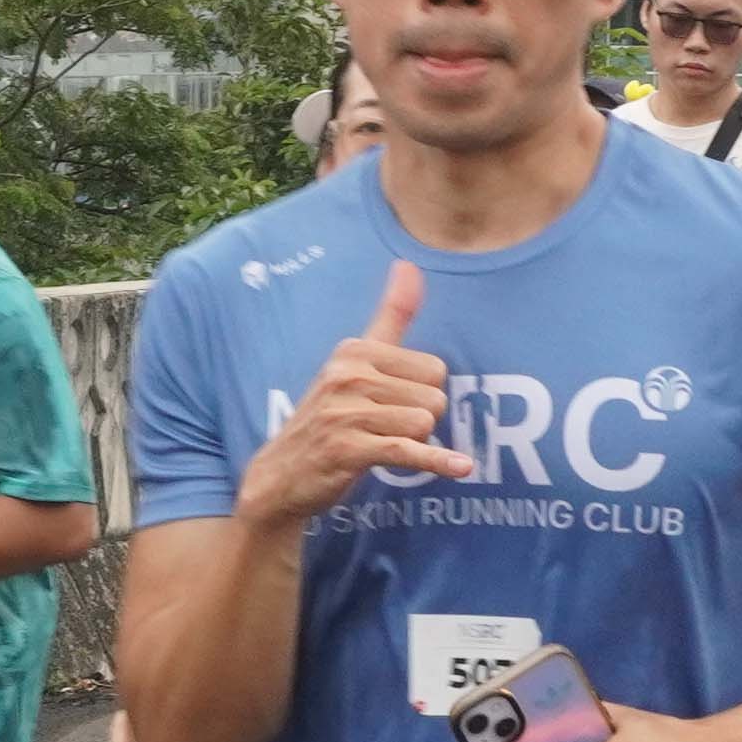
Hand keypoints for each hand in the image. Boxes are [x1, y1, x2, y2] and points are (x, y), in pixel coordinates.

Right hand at [237, 260, 466, 522]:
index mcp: (354, 351)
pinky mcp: (349, 450)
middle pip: (434, 398)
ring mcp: (346, 413)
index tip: (393, 404)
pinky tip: (461, 467)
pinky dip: (438, 461)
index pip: (434, 369)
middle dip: (422, 420)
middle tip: (385, 430)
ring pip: (424, 424)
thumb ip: (390, 316)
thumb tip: (408, 265)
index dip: (423, 394)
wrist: (279, 476)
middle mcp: (348, 375)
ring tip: (381, 445)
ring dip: (415, 444)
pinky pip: (409, 451)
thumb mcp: (352, 362)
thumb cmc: (326, 418)